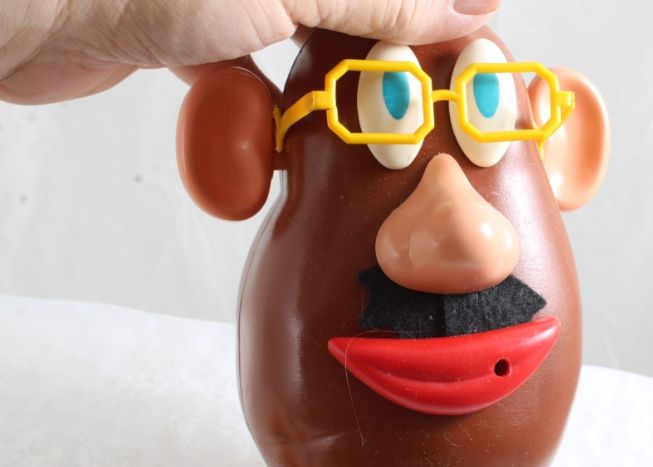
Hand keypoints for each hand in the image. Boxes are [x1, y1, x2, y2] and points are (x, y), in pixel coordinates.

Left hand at [0, 0, 498, 103]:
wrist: (28, 15)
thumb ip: (386, 0)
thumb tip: (476, 5)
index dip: (430, 10)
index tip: (465, 45)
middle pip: (352, 11)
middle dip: (380, 56)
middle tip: (406, 99)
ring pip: (305, 44)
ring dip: (324, 90)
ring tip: (347, 122)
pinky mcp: (192, 35)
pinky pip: (251, 76)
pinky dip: (264, 112)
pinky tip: (275, 135)